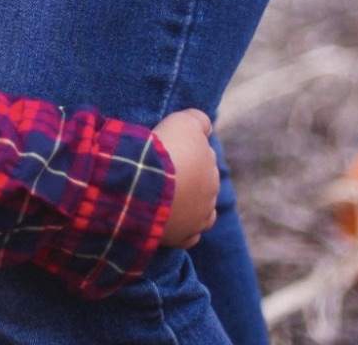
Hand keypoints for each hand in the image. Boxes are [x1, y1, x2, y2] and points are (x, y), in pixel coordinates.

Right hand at [154, 109, 218, 247]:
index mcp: (211, 169)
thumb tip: (206, 126)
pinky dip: (183, 229)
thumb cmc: (165, 150)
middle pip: (202, 186)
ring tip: (169, 200)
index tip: (170, 152)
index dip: (187, 155)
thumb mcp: (182, 122)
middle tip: (164, 174)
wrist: (146, 182)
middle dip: (188, 181)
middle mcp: (211, 195)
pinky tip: (173, 223)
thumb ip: (199, 120)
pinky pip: (189, 237)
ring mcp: (198, 219)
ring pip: (201, 212)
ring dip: (189, 206)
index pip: (205, 160)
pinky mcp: (183, 237)